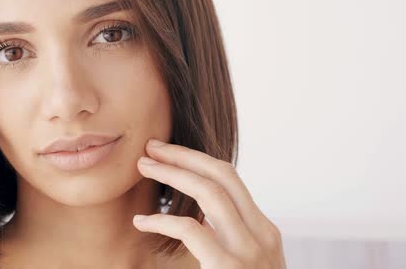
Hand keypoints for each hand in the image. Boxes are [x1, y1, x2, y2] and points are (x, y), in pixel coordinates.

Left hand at [132, 139, 286, 268]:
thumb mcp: (248, 262)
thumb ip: (229, 238)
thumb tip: (197, 218)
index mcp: (264, 230)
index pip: (231, 180)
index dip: (197, 159)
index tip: (169, 153)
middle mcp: (262, 234)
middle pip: (222, 175)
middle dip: (184, 155)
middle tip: (150, 148)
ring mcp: (249, 252)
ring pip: (209, 192)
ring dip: (172, 173)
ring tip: (143, 167)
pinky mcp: (229, 268)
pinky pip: (192, 230)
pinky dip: (162, 219)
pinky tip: (141, 220)